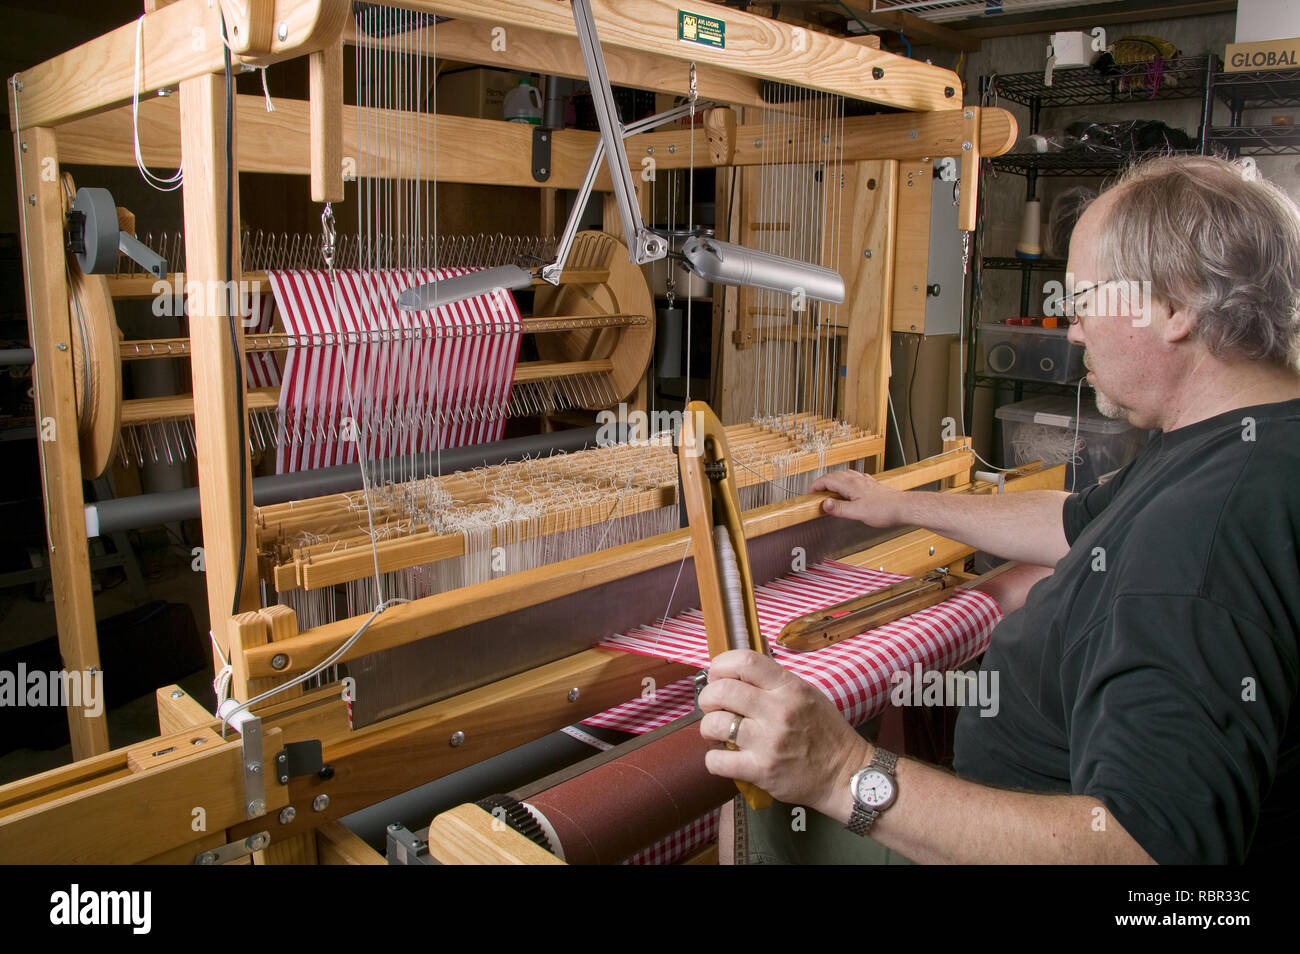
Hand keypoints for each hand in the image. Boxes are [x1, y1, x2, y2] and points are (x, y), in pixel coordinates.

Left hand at [698, 649, 869, 817]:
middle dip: (707, 696)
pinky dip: (713, 759)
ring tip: (717, 731)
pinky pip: (718, 761)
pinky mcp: (762, 770)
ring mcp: (769, 742)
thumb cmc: (826, 733)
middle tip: (712, 705)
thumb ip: (776, 679)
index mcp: (790, 688)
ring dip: (708, 727)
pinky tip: (723, 757)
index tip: (716, 674)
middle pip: (723, 690)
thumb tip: (745, 662)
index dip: (721, 664)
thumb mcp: (808, 694)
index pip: (745, 661)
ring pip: (715, 724)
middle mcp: (779, 711)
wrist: (844, 774)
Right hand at [810, 469, 905, 526]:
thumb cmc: (884, 510)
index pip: (827, 480)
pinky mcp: (872, 485)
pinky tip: (851, 486)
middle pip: (834, 475)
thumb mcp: (857, 513)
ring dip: (834, 480)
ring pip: (845, 475)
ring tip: (830, 490)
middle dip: (823, 482)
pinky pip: (855, 478)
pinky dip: (847, 481)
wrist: (904, 507)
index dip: (816, 486)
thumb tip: (823, 504)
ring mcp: (865, 481)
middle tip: (817, 492)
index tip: (810, 493)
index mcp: (851, 485)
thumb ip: (839, 508)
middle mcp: (857, 480)